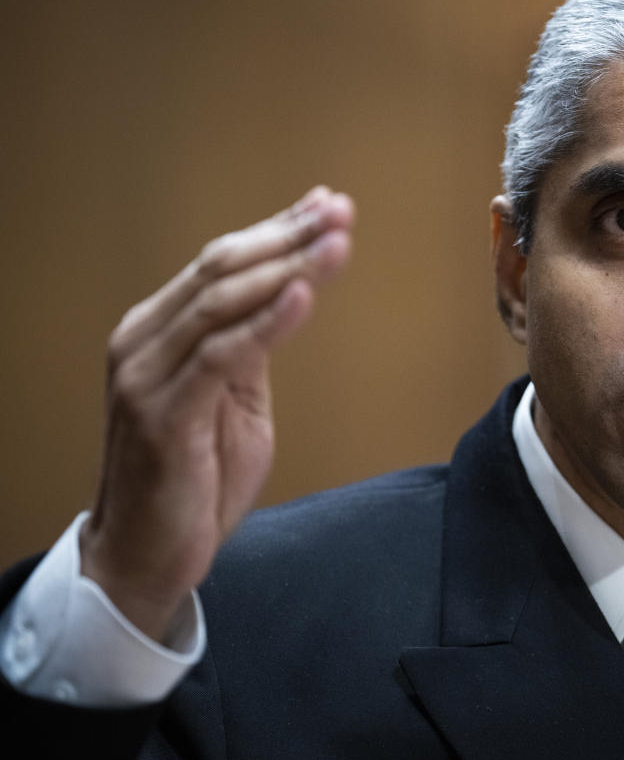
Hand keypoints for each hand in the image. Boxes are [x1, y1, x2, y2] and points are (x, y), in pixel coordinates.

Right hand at [79, 186, 354, 640]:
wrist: (148, 554)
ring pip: (223, 302)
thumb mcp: (232, 399)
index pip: (221, 262)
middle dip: (288, 236)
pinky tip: (304, 296)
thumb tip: (288, 295)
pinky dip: (268, 323)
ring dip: (287, 268)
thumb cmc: (195, 478)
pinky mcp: (164, 414)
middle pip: (223, 268)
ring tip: (337, 241)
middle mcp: (145, 341)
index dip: (276, 230)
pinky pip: (223, 355)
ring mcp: (147, 375)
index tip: (328, 205)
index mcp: (160, 330)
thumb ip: (248, 348)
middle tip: (341, 211)